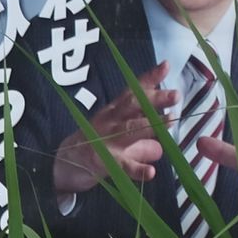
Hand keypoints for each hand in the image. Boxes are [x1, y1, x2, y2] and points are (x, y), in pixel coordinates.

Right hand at [50, 63, 178, 194]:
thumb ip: (141, 134)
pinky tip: (151, 172)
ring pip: (129, 130)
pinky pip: (123, 166)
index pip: (133, 92)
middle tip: (175, 94)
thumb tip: (165, 138)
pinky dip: (137, 170)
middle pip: (133, 106)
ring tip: (169, 121)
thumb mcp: (116, 131)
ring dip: (150, 125)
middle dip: (155, 99)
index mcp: (113, 111)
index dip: (149, 78)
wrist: (61, 167)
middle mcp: (110, 122)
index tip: (166, 65)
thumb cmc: (94, 145)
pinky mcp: (103, 164)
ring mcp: (106, 142)